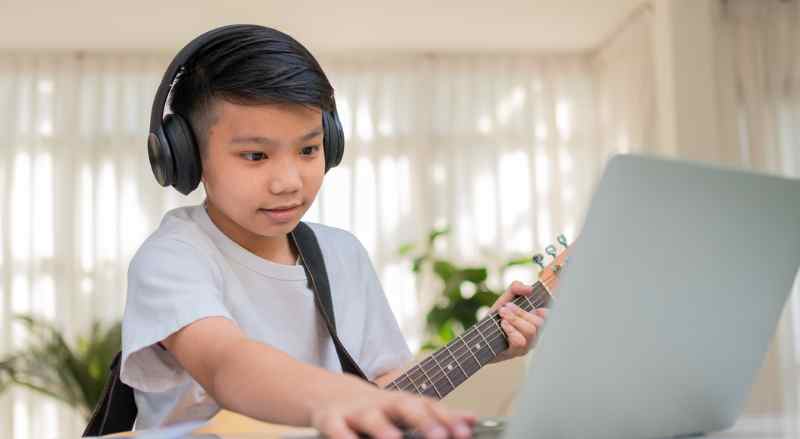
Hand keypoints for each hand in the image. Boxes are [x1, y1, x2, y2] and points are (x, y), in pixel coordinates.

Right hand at [310, 383, 475, 438]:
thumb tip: (472, 418)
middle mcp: (382, 404)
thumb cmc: (377, 407)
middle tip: (440, 437)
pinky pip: (336, 429)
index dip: (447, 419)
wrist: (329, 393)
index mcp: (402, 402)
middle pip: (404, 406)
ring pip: (370, 418)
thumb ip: (437, 415)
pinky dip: (343, 438)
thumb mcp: (406, 408)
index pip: (428, 406)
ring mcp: (356, 411)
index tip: (465, 433)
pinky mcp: (332, 420)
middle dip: (423, 421)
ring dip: (383, 429)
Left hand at [489, 280, 548, 362]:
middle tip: (506, 307)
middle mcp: (536, 334)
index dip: (547, 312)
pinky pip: (520, 341)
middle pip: (539, 323)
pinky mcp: (517, 352)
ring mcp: (528, 345)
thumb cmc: (496, 317)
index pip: (550, 317)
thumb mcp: (505, 299)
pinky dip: (510, 330)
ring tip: (502, 314)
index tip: (536, 307)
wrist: (479, 335)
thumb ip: (516, 288)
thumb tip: (529, 289)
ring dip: (515, 319)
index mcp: (536, 321)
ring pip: (531, 331)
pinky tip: (503, 324)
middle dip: (521, 312)